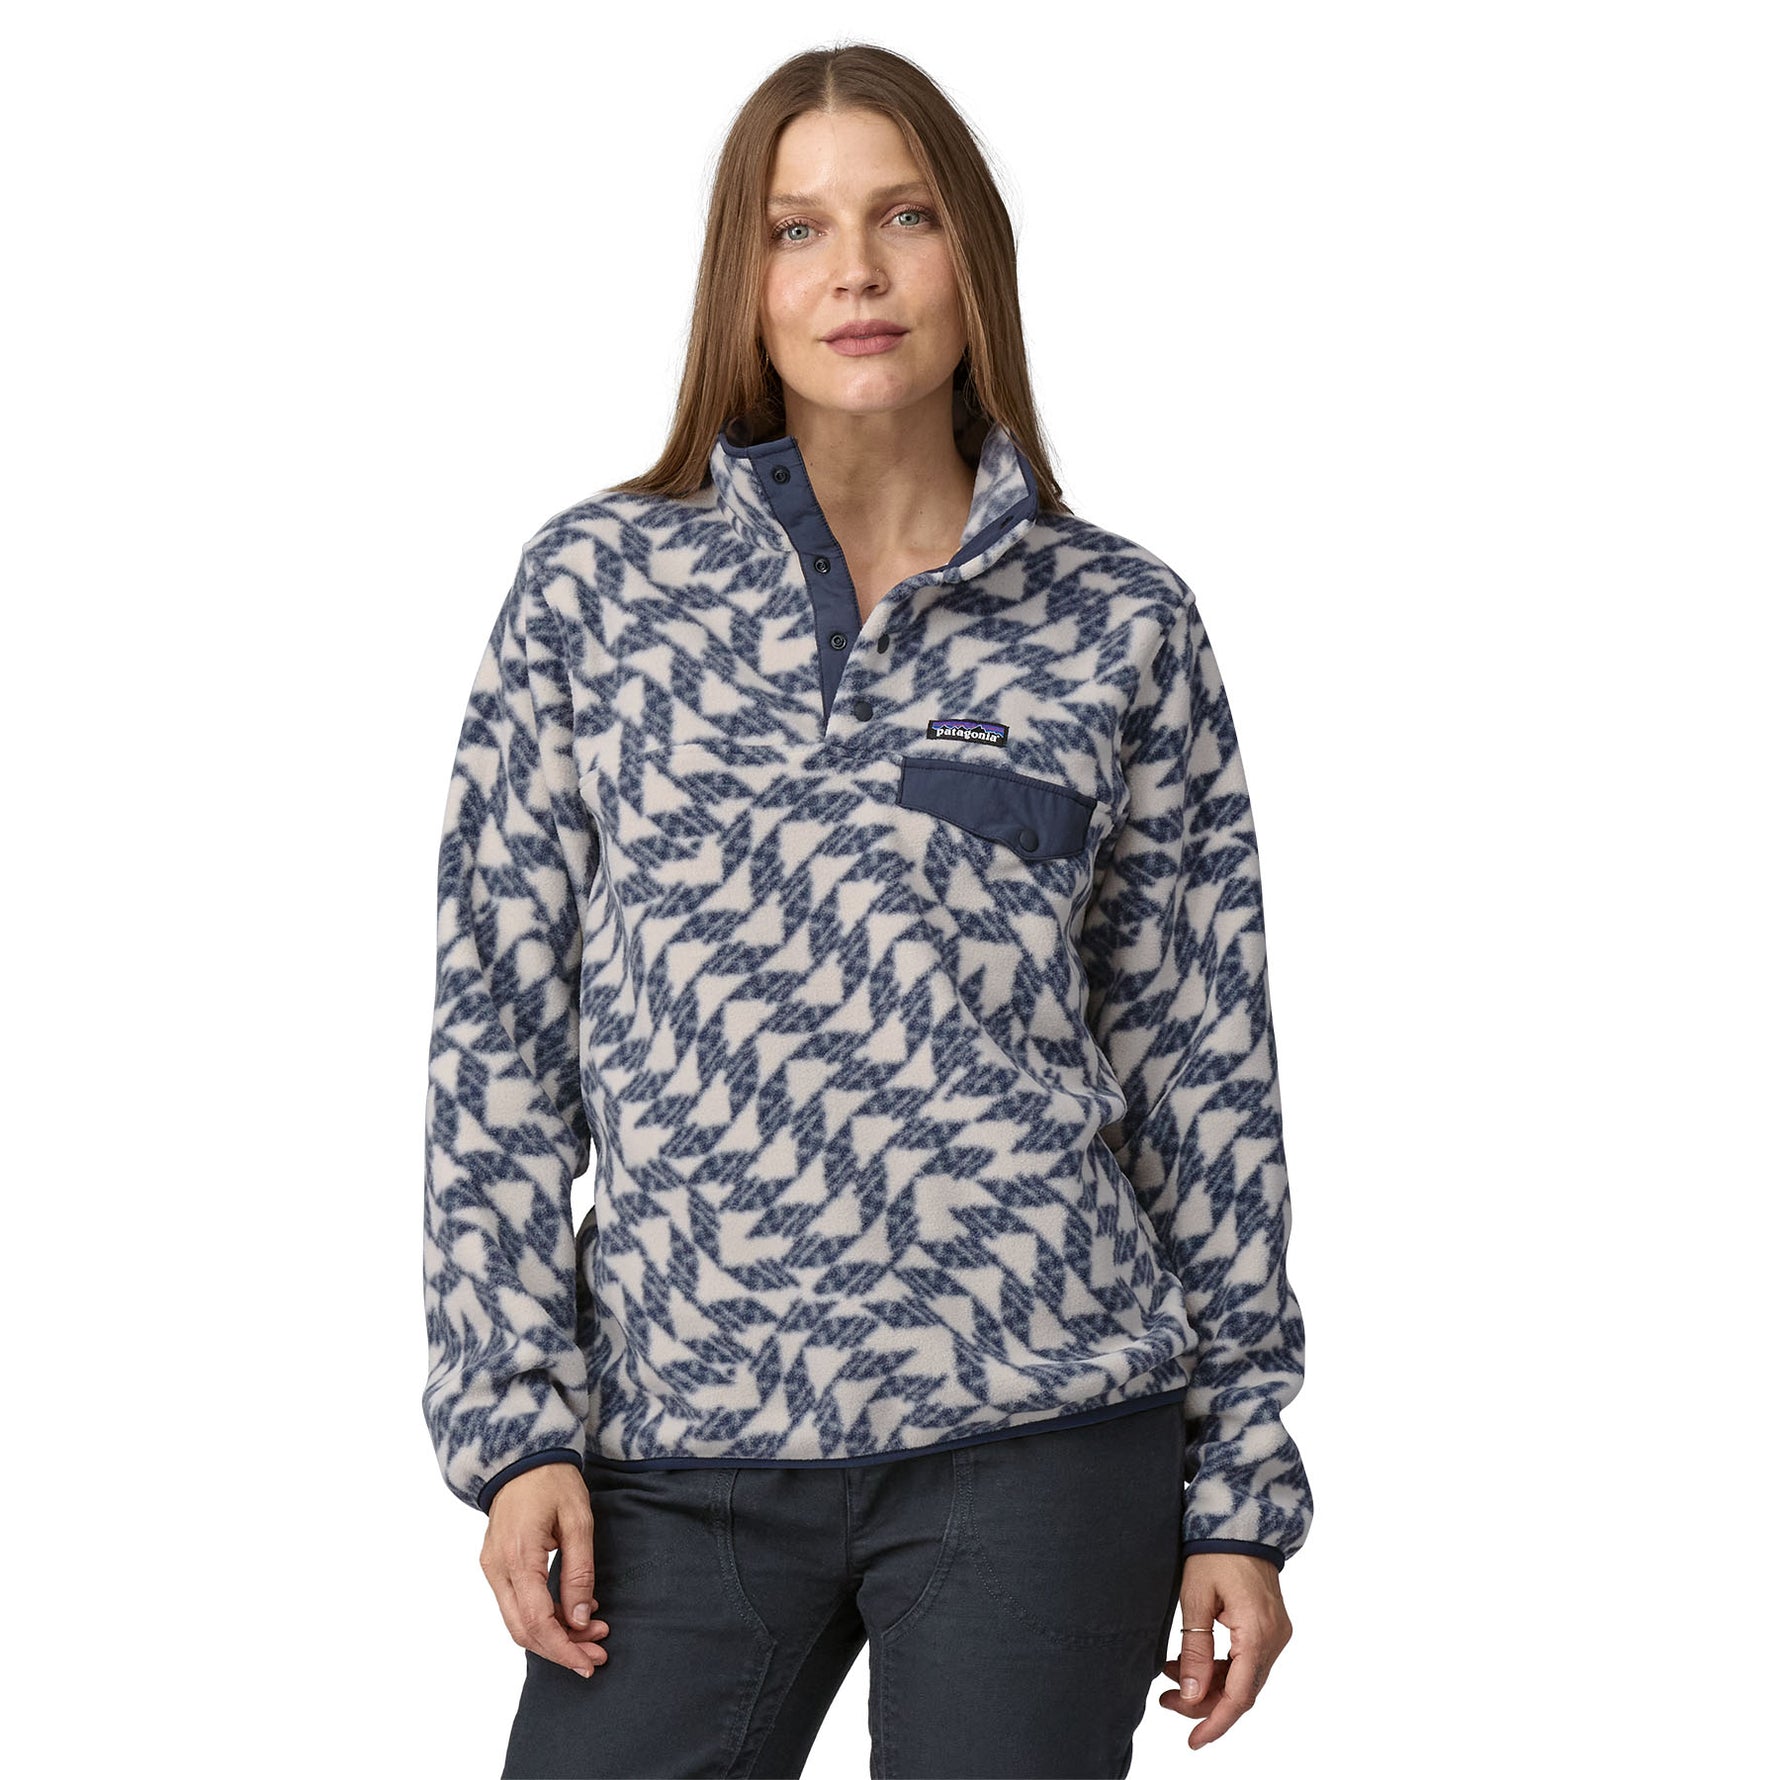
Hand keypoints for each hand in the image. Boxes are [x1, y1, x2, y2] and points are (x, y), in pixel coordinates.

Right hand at [479, 1462, 609, 1676]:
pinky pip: (515, 1605)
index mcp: (518, 1556)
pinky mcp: (495, 1566)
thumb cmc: (553, 1482)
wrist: (522, 1457)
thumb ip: (579, 1571)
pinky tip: (571, 1612)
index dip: (564, 1648)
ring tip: (592, 1633)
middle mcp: (497, 1568)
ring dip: (553, 1635)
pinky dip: (542, 1617)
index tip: (589, 1663)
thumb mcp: (579, 1520)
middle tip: (596, 1655)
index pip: (537, 1621)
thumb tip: (579, 1618)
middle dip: (561, 1649)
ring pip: (517, 1622)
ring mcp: (491, 1568)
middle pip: (523, 1631)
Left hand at [1159, 1553, 1292, 1748]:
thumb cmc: (1214, 1550)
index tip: (1193, 1740)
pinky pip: (1247, 1660)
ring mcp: (1276, 1633)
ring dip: (1209, 1683)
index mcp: (1257, 1631)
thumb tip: (1190, 1695)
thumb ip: (1194, 1649)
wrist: (1241, 1517)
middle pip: (1242, 1690)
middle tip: (1166, 1700)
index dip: (1215, 1722)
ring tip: (1171, 1676)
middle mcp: (1274, 1638)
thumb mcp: (1195, 1597)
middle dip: (1204, 1702)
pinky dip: (1220, 1666)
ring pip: (1244, 1677)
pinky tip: (1191, 1660)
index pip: (1239, 1695)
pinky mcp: (1270, 1627)